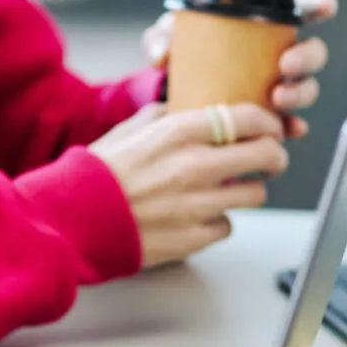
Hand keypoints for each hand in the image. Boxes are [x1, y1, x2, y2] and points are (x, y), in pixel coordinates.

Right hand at [90, 101, 287, 266]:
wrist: (72, 220)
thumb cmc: (96, 175)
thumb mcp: (129, 130)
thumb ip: (165, 116)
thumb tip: (186, 108)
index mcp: (179, 132)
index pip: (249, 118)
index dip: (268, 122)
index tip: (270, 128)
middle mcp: (194, 166)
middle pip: (267, 156)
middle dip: (274, 156)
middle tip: (269, 158)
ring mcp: (196, 205)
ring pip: (255, 194)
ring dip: (247, 189)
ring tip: (231, 187)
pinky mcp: (193, 238)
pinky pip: (227, 225)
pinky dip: (219, 220)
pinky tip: (201, 213)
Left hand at [142, 0, 338, 136]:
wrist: (169, 100)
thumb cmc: (179, 58)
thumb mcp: (167, 40)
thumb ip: (161, 36)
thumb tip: (162, 52)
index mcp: (260, 26)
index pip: (299, 9)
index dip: (318, 4)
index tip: (324, 6)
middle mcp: (277, 55)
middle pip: (311, 52)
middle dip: (307, 58)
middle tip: (286, 65)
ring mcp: (278, 87)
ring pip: (306, 87)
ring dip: (300, 92)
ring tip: (278, 98)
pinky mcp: (271, 118)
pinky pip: (291, 123)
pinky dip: (292, 126)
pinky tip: (288, 129)